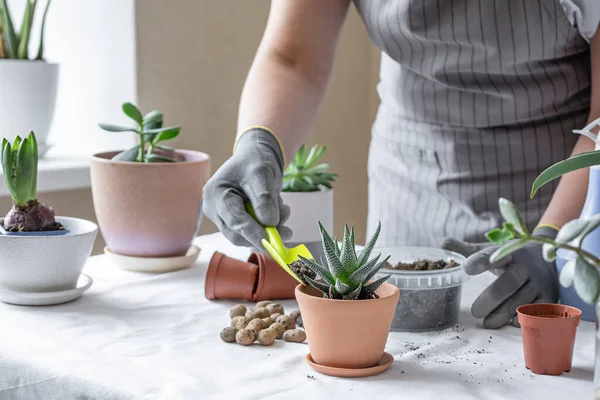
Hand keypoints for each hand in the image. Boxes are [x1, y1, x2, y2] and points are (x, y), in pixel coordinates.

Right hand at [203, 128, 291, 248]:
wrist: (256, 158)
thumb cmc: (255, 161)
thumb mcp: (262, 173)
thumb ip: (265, 198)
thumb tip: (269, 223)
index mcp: (215, 193)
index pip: (234, 220)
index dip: (253, 233)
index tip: (271, 242)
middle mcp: (214, 208)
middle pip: (237, 234)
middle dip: (263, 234)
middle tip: (288, 232)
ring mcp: (223, 217)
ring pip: (246, 236)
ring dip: (268, 228)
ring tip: (283, 208)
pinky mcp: (234, 222)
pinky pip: (252, 232)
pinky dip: (267, 225)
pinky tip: (276, 210)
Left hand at [441, 227, 558, 328]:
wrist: (550, 258)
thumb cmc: (512, 258)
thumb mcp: (493, 250)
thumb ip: (468, 250)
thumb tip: (442, 243)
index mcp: (509, 252)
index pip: (494, 254)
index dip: (480, 261)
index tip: (466, 268)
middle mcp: (526, 266)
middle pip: (509, 281)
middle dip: (492, 297)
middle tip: (475, 311)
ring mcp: (539, 282)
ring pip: (522, 299)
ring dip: (503, 312)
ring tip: (486, 322)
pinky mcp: (549, 297)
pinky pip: (537, 310)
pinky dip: (524, 318)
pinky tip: (509, 323)